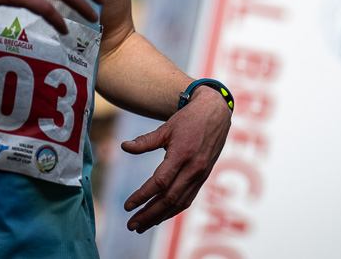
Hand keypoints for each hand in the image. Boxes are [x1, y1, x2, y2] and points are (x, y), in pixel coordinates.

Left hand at [120, 86, 231, 232]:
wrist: (216, 114)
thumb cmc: (189, 119)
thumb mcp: (166, 127)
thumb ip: (145, 141)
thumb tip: (123, 147)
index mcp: (182, 155)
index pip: (160, 182)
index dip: (143, 196)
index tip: (127, 206)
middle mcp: (193, 168)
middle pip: (169, 198)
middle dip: (149, 214)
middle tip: (131, 225)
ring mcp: (200, 175)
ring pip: (179, 203)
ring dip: (159, 217)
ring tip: (142, 226)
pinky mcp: (203, 177)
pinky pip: (187, 199)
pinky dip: (173, 211)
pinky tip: (160, 216)